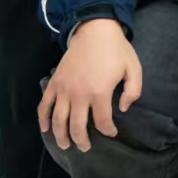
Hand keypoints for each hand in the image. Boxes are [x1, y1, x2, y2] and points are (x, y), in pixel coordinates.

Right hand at [38, 18, 140, 151]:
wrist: (95, 30)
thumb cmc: (117, 50)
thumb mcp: (134, 69)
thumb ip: (133, 91)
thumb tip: (123, 109)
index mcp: (100, 92)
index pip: (102, 121)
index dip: (108, 130)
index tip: (112, 132)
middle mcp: (79, 94)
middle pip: (77, 126)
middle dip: (81, 141)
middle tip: (85, 148)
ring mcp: (64, 89)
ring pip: (58, 120)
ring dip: (60, 136)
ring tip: (65, 145)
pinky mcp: (54, 83)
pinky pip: (44, 105)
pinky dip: (43, 119)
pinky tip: (45, 129)